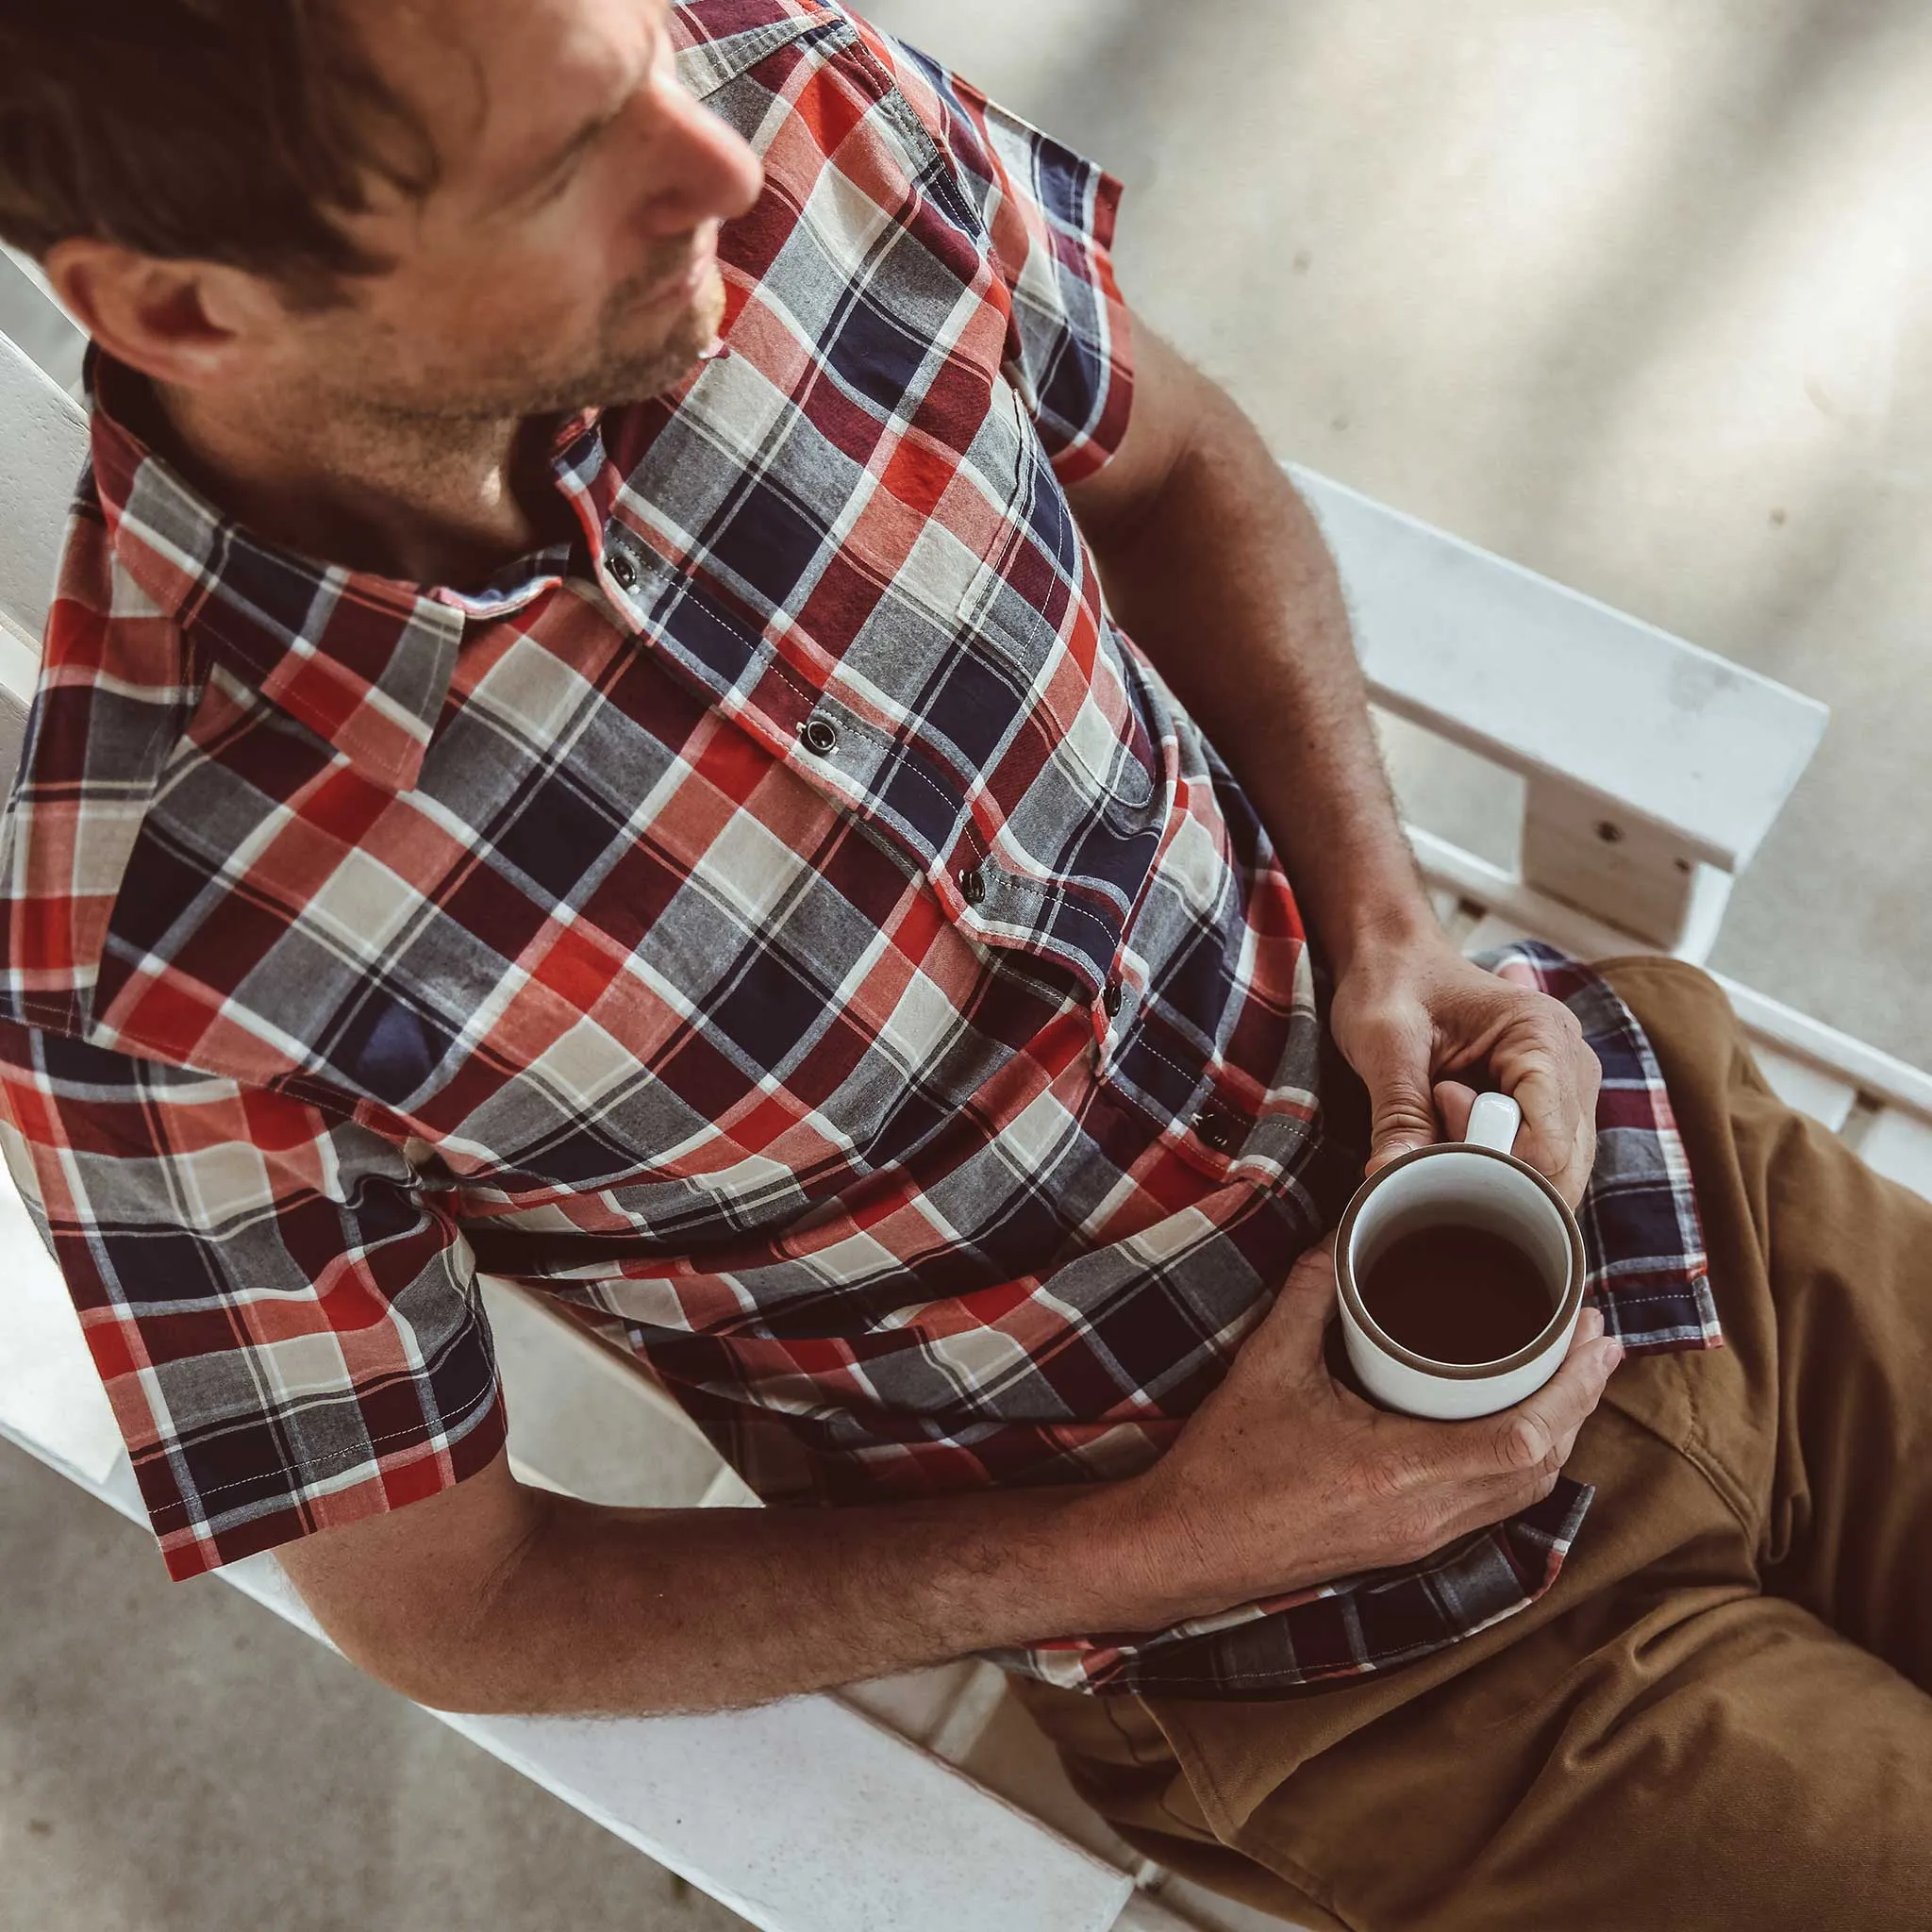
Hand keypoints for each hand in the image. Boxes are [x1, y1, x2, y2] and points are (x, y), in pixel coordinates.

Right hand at [1117, 1235, 1623, 1624]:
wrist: (1189, 1545)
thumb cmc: (1226, 1464)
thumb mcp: (1266, 1363)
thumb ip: (1311, 1290)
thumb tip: (1346, 1232)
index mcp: (1401, 1473)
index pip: (1525, 1440)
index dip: (1575, 1388)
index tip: (1596, 1333)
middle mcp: (1426, 1516)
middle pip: (1542, 1467)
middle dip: (1582, 1401)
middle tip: (1600, 1339)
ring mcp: (1419, 1537)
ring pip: (1522, 1491)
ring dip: (1558, 1433)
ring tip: (1573, 1375)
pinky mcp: (1407, 1544)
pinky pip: (1492, 1504)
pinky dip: (1521, 1461)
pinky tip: (1518, 1425)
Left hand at [1327, 932, 1602, 1207]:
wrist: (1396, 960)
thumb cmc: (1392, 986)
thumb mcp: (1384, 1043)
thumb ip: (1397, 1114)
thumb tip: (1389, 1181)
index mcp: (1543, 1036)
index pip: (1547, 1145)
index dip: (1487, 1153)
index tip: (1437, 1103)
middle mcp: (1574, 1065)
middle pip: (1559, 1169)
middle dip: (1491, 1167)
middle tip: (1434, 1111)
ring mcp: (1570, 1091)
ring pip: (1552, 1175)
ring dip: (1490, 1167)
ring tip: (1443, 1110)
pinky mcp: (1554, 1110)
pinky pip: (1538, 1165)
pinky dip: (1493, 1164)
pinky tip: (1456, 1127)